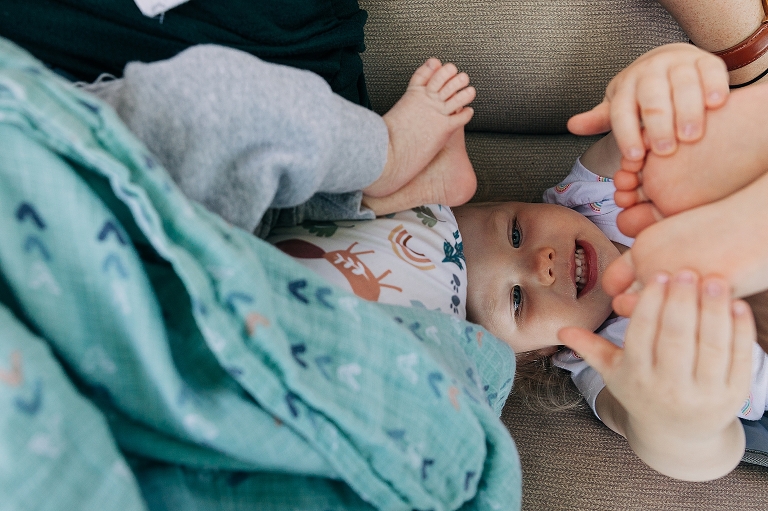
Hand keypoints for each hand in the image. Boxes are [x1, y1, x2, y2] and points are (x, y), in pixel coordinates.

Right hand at [559, 271, 754, 480]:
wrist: (678, 435)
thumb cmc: (642, 393)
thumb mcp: (614, 373)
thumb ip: (590, 348)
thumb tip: (560, 330)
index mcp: (637, 376)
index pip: (642, 334)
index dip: (651, 304)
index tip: (659, 275)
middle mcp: (668, 387)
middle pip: (676, 338)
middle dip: (682, 301)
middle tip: (687, 271)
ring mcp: (703, 393)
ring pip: (710, 345)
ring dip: (714, 310)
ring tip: (714, 281)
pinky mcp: (733, 395)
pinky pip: (738, 358)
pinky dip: (740, 331)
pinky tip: (737, 305)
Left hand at [567, 43, 728, 165]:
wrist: (668, 60)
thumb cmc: (640, 95)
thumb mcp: (618, 105)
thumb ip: (599, 119)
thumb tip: (571, 126)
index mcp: (626, 87)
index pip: (622, 111)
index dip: (627, 134)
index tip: (636, 157)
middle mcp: (650, 72)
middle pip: (652, 98)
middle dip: (657, 125)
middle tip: (665, 151)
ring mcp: (678, 64)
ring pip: (682, 84)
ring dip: (687, 110)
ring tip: (691, 136)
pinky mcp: (705, 60)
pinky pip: (711, 70)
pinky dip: (714, 86)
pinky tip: (716, 105)